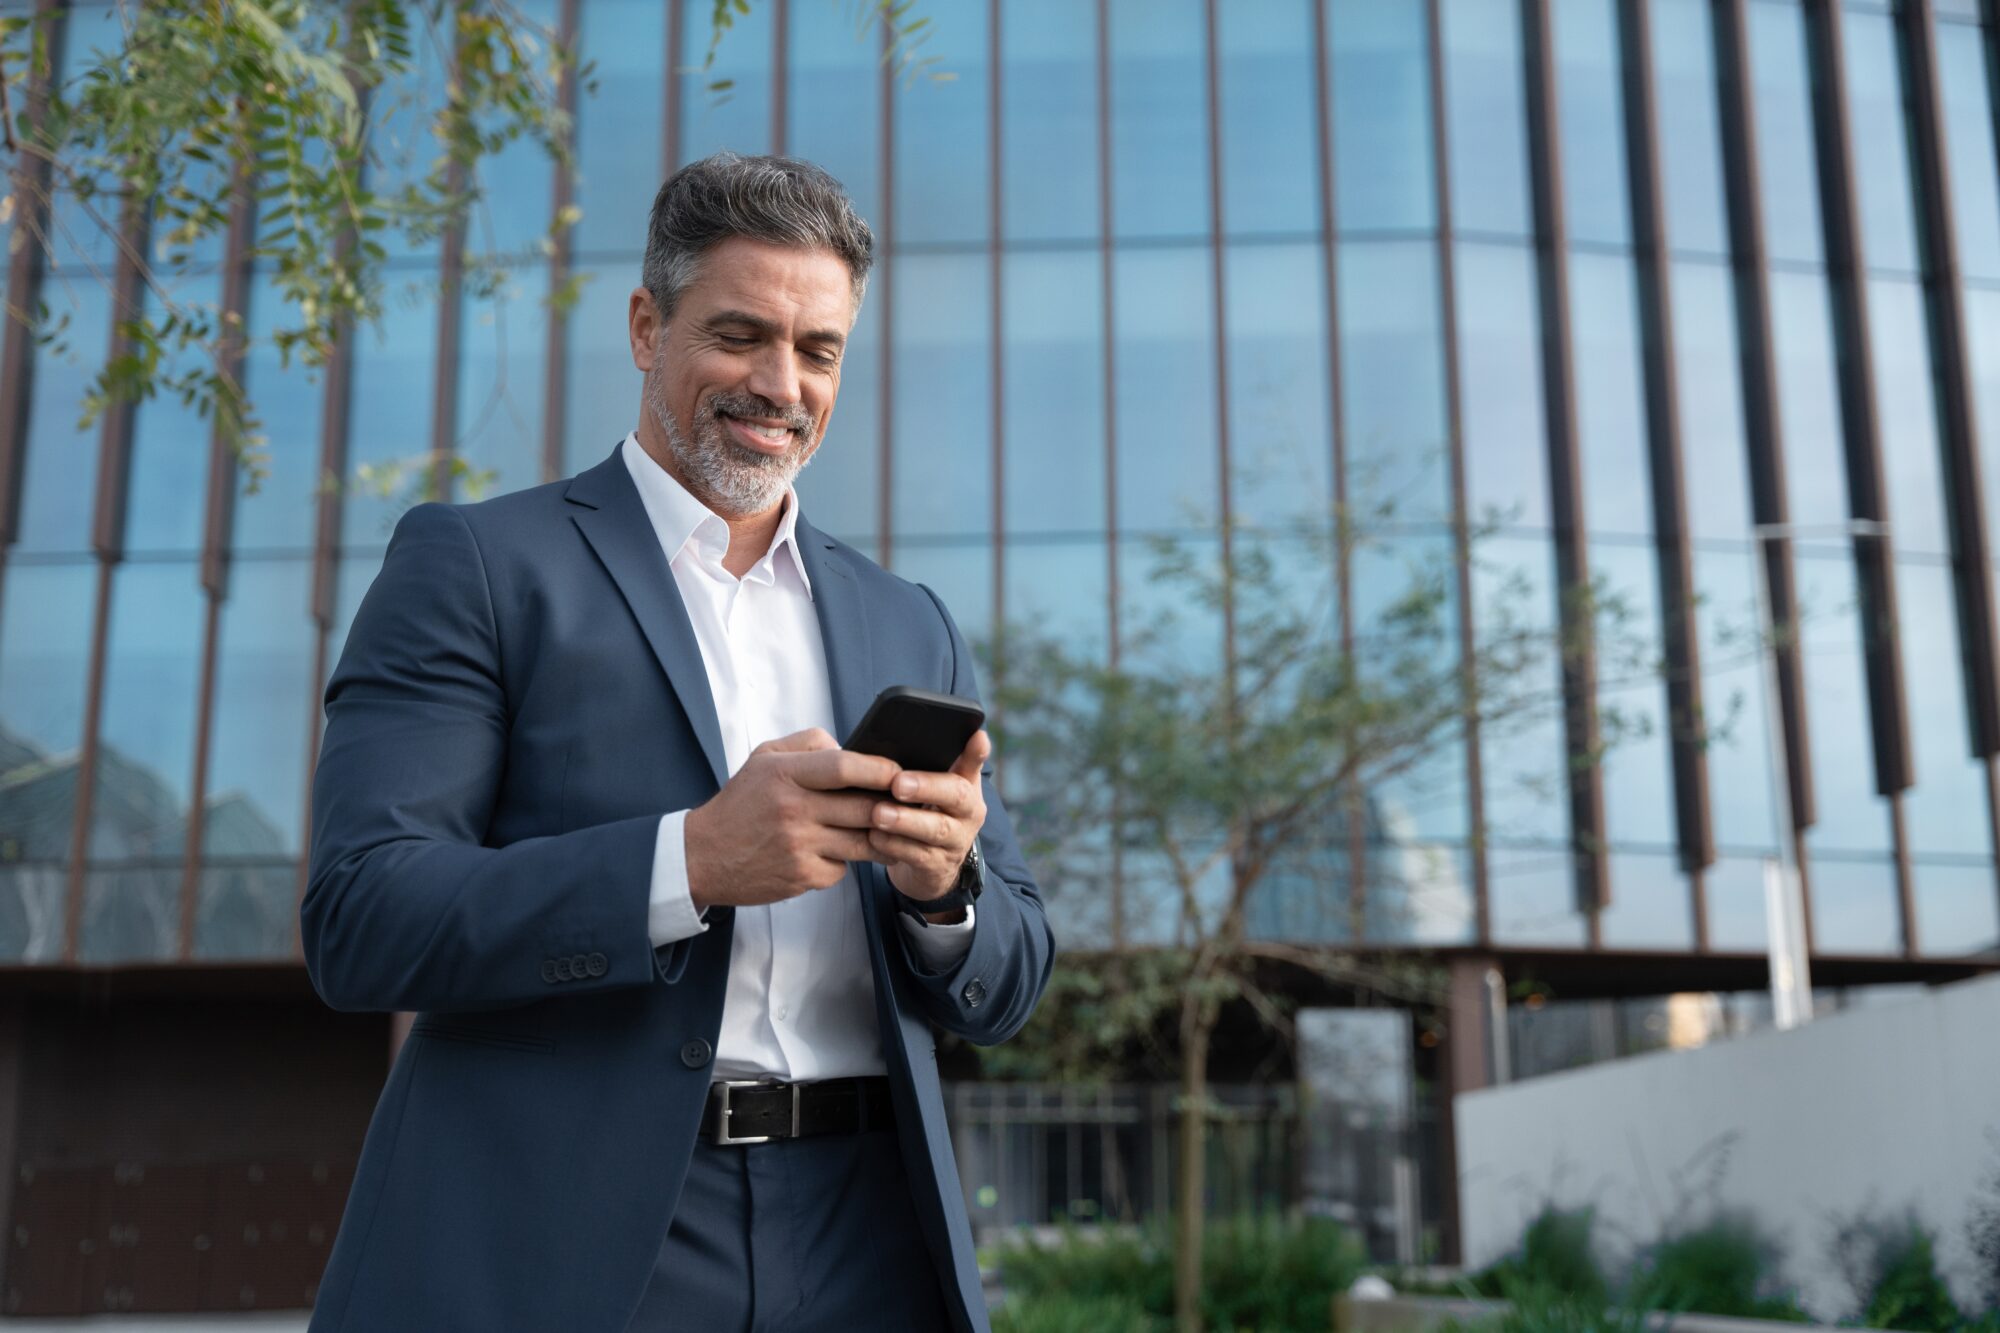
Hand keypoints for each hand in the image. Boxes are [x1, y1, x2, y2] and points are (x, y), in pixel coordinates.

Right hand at [683, 728, 900, 910]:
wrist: (702, 857)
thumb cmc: (740, 804)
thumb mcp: (764, 758)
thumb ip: (808, 743)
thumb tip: (849, 748)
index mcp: (784, 774)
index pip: (844, 767)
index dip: (879, 769)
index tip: (898, 773)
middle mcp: (792, 810)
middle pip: (863, 807)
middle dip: (890, 807)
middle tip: (904, 805)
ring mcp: (798, 846)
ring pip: (862, 842)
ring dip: (876, 837)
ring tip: (882, 830)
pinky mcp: (802, 877)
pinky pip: (842, 868)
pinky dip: (843, 861)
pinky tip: (830, 852)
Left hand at [875, 730, 989, 920]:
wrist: (931, 867)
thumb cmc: (926, 813)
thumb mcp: (933, 787)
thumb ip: (929, 761)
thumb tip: (906, 729)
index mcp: (966, 786)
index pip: (974, 764)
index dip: (976, 752)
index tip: (977, 736)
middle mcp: (968, 812)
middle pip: (956, 795)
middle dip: (927, 787)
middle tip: (898, 782)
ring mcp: (956, 841)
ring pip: (936, 829)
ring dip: (905, 821)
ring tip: (879, 813)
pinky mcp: (937, 867)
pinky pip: (916, 856)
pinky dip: (894, 845)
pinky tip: (874, 836)